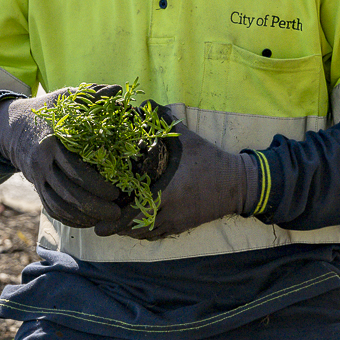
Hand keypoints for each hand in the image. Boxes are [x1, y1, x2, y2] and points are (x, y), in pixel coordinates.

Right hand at [0, 88, 123, 227]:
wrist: (11, 126)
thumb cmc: (46, 110)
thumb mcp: (65, 98)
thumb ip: (91, 96)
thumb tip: (118, 91)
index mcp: (52, 142)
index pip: (75, 170)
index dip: (97, 185)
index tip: (116, 191)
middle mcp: (42, 163)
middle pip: (69, 193)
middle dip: (94, 206)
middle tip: (116, 211)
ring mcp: (37, 177)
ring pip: (59, 205)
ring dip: (83, 216)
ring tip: (105, 219)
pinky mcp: (36, 186)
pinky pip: (51, 208)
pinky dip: (69, 219)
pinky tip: (86, 221)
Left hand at [98, 113, 256, 239]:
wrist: (238, 184)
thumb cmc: (210, 159)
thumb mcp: (188, 139)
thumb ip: (165, 122)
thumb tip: (145, 103)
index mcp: (168, 190)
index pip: (136, 208)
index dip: (117, 213)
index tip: (102, 211)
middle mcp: (170, 210)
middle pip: (136, 227)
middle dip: (118, 226)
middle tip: (102, 222)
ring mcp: (177, 222)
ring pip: (146, 234)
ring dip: (129, 230)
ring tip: (115, 223)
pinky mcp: (183, 226)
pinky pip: (158, 236)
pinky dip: (144, 233)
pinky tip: (135, 227)